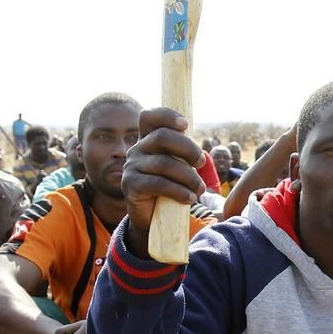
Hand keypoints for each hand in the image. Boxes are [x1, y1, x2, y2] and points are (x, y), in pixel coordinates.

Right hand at [121, 108, 206, 255]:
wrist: (151, 218)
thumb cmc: (170, 189)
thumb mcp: (178, 169)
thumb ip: (184, 156)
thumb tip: (201, 155)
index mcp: (148, 140)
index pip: (150, 117)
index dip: (166, 115)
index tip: (185, 124)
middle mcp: (137, 149)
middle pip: (162, 136)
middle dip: (187, 148)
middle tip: (201, 163)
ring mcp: (131, 166)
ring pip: (164, 163)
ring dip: (188, 176)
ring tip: (199, 189)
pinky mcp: (131, 185)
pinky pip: (158, 183)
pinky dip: (179, 191)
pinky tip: (190, 198)